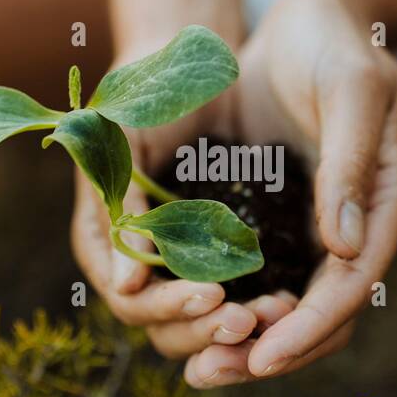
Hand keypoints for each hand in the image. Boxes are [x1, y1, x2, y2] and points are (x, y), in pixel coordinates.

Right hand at [70, 56, 296, 360]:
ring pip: (203, 324)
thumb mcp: (124, 136)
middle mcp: (137, 264)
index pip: (131, 300)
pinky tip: (292, 299)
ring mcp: (178, 265)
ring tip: (277, 313)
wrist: (186, 68)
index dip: (168, 305)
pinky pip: (237, 296)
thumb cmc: (144, 92)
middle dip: (206, 328)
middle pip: (165, 327)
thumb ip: (122, 203)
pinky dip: (259, 304)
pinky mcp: (218, 257)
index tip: (211, 293)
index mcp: (103, 241)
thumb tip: (127, 282)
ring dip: (236, 328)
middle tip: (248, 317)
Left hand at [180, 0, 396, 387]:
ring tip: (196, 366)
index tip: (261, 357)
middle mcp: (358, 224)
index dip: (308, 328)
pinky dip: (229, 301)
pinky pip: (260, 276)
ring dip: (244, 337)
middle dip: (270, 350)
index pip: (352, 285)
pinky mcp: (284, 215)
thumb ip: (348, 163)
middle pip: (322, 313)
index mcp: (387, 199)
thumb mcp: (351, 88)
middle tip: (211, 375)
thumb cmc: (335, 40)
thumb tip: (343, 249)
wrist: (311, 15)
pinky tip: (187, 316)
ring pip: (288, 304)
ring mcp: (321, 223)